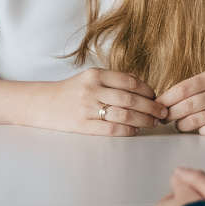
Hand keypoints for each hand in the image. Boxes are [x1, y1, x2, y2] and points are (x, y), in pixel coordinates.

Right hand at [45, 68, 167, 136]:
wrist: (42, 103)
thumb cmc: (69, 91)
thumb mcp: (89, 79)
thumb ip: (112, 82)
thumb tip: (144, 92)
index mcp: (95, 74)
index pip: (130, 81)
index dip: (148, 91)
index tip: (157, 97)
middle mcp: (91, 89)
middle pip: (131, 99)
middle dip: (152, 107)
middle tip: (163, 112)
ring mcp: (86, 108)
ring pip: (124, 115)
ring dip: (144, 120)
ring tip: (153, 122)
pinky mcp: (82, 125)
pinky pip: (112, 129)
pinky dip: (128, 131)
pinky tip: (135, 131)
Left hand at [159, 68, 204, 135]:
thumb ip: (187, 89)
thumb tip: (160, 102)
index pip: (183, 89)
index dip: (166, 99)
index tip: (157, 106)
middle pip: (188, 105)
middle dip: (171, 114)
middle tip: (163, 118)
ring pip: (197, 119)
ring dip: (182, 124)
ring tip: (178, 125)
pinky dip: (202, 132)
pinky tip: (198, 131)